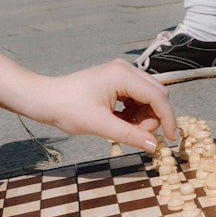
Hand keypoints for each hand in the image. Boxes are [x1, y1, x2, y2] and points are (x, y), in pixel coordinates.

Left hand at [0, 53, 177, 150]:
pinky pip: (138, 97)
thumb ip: (130, 135)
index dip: (167, 119)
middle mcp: (126, 70)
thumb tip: (155, 146)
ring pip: (149, 97)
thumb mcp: (100, 126)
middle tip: (136, 134)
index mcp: (123, 75)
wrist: (44, 99)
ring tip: (124, 128)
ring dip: (144, 116)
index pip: (158, 97)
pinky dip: (135, 112)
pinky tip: (120, 121)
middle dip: (153, 117)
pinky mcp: (118, 80)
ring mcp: (122, 73)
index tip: (171, 139)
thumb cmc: (67, 109)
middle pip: (157, 95)